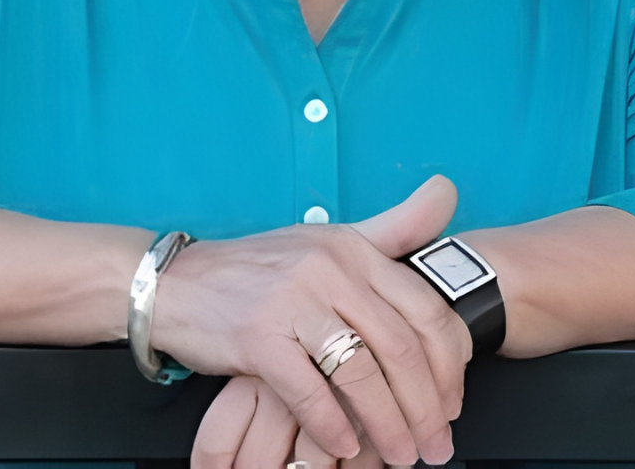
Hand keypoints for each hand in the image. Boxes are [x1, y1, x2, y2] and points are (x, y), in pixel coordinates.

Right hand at [154, 176, 470, 465]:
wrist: (181, 282)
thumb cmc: (264, 269)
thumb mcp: (330, 240)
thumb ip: (392, 227)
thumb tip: (448, 192)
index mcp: (354, 247)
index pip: (424, 307)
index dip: (448, 363)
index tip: (453, 402)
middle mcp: (330, 267)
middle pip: (400, 346)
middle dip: (426, 406)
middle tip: (437, 446)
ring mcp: (293, 300)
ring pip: (361, 373)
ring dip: (388, 426)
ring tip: (400, 456)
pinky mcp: (259, 336)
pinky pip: (309, 391)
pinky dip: (333, 427)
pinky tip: (345, 447)